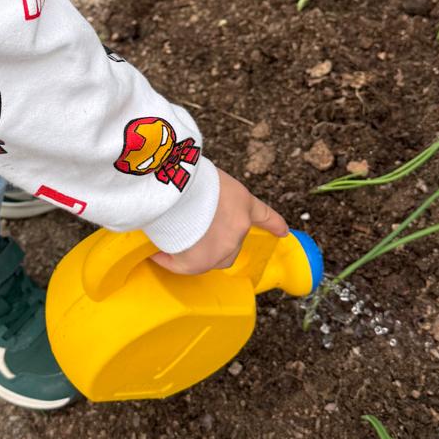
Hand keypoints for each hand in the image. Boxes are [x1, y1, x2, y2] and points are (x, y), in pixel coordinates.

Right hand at [151, 165, 287, 276]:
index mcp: (244, 203)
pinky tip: (156, 251)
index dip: (273, 224)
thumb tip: (192, 210)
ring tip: (170, 236)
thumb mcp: (208, 179)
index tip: (283, 231)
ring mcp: (221, 248)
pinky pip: (181, 266)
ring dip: (192, 252)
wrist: (175, 185)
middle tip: (189, 228)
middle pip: (230, 246)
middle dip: (213, 241)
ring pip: (208, 259)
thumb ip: (210, 197)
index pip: (264, 215)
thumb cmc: (187, 172)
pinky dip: (169, 259)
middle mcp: (238, 229)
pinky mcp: (197, 262)